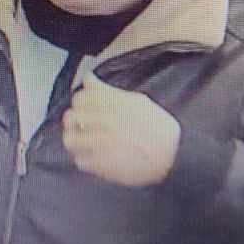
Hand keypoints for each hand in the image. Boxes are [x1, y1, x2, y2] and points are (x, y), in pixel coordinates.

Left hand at [62, 72, 180, 186]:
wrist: (174, 154)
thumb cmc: (157, 126)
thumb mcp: (136, 100)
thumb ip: (107, 90)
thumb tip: (88, 79)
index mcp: (113, 103)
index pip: (80, 98)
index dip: (80, 105)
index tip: (86, 111)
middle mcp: (105, 121)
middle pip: (71, 117)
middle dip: (74, 122)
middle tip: (83, 128)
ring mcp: (102, 143)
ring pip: (69, 140)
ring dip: (75, 141)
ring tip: (84, 144)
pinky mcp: (103, 164)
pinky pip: (79, 161)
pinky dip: (84, 160)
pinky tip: (93, 158)